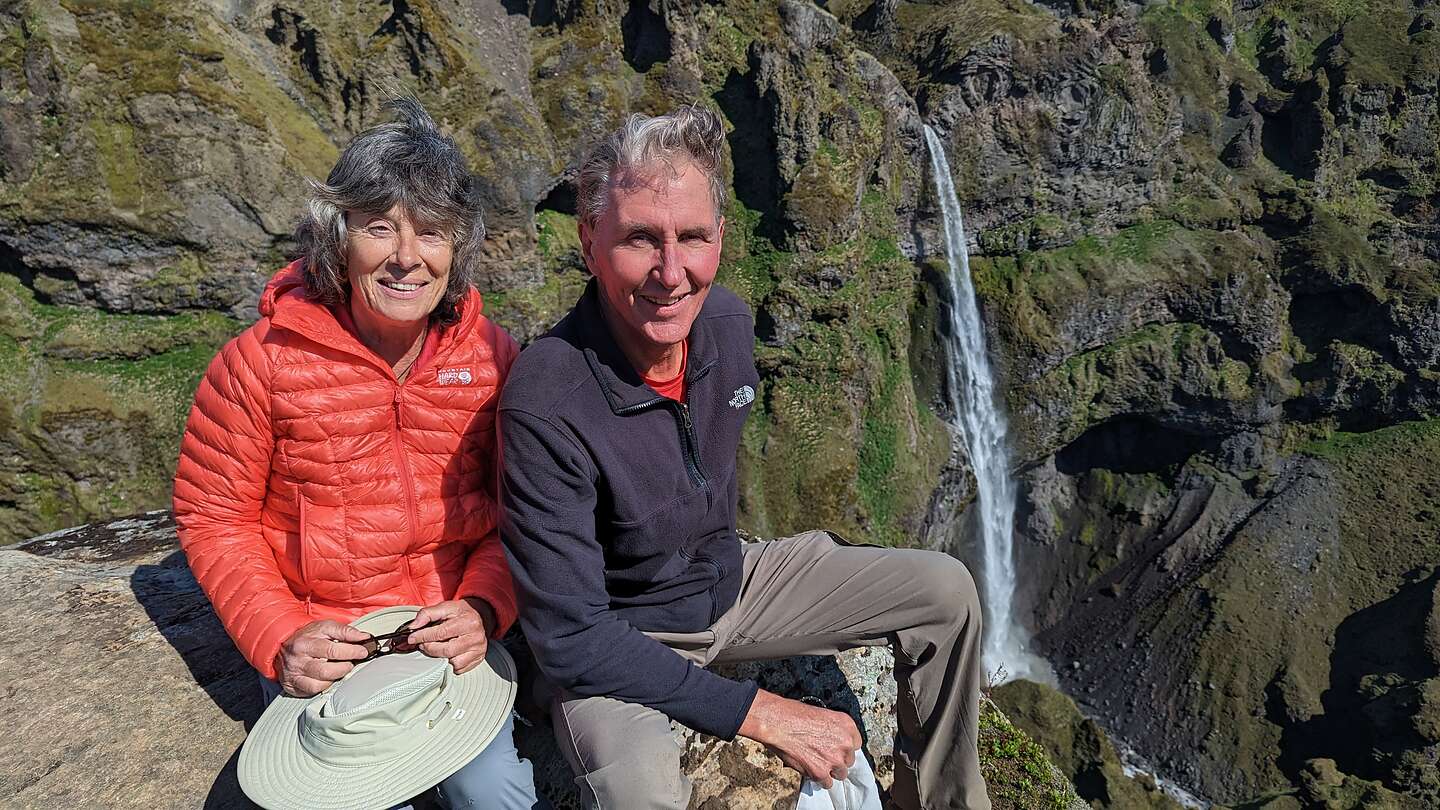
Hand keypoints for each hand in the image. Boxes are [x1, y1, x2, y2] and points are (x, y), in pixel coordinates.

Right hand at [274, 620, 371, 697]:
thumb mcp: (325, 627)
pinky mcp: (292, 686)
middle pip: (326, 670)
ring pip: (320, 684)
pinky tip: (328, 677)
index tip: (363, 651)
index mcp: (305, 643)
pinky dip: (324, 685)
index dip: (351, 651)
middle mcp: (297, 660)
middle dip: (345, 667)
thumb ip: (345, 631)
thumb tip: (364, 637)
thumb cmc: (308, 636)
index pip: (332, 650)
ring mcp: (293, 675)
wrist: (282, 645)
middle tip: (350, 662)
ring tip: (340, 669)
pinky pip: (312, 691)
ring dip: (336, 677)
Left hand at [402, 597, 496, 674]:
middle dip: (430, 648)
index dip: (423, 636)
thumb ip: (427, 614)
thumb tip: (413, 626)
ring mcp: (478, 649)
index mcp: (468, 622)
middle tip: (423, 644)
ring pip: (453, 662)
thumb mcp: (445, 607)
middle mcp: (476, 637)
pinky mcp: (478, 658)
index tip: (412, 638)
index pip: (441, 633)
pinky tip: (449, 653)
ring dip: (441, 657)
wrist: (481, 615)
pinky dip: (450, 663)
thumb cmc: (461, 612)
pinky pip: (460, 669)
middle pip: (446, 650)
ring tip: (438, 647)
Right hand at [737, 690, 860, 787]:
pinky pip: (827, 783)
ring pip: (840, 773)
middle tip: (823, 754)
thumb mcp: (821, 714)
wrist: (777, 723)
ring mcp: (834, 759)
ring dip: (830, 770)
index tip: (837, 748)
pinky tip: (811, 769)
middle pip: (849, 760)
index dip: (844, 747)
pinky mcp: (821, 772)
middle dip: (837, 759)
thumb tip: (832, 742)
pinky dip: (819, 779)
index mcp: (846, 725)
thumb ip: (833, 730)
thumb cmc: (793, 715)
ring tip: (816, 762)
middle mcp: (844, 743)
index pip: (855, 744)